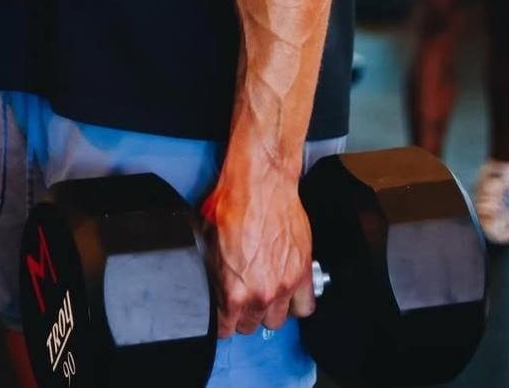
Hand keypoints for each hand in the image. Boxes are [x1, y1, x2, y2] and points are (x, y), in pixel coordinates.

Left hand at [200, 153, 314, 338]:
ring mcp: (284, 285)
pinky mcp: (303, 272)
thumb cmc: (233, 201)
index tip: (222, 314)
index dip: (220, 321)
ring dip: (268, 310)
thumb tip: (203, 275)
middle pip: (250, 326)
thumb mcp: (204, 237)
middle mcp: (260, 294)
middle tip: (240, 296)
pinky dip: (296, 303)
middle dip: (242, 314)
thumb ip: (208, 267)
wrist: (261, 180)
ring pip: (276, 320)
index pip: (224, 329)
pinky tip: (286, 292)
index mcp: (232, 291)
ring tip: (262, 293)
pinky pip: (305, 306)